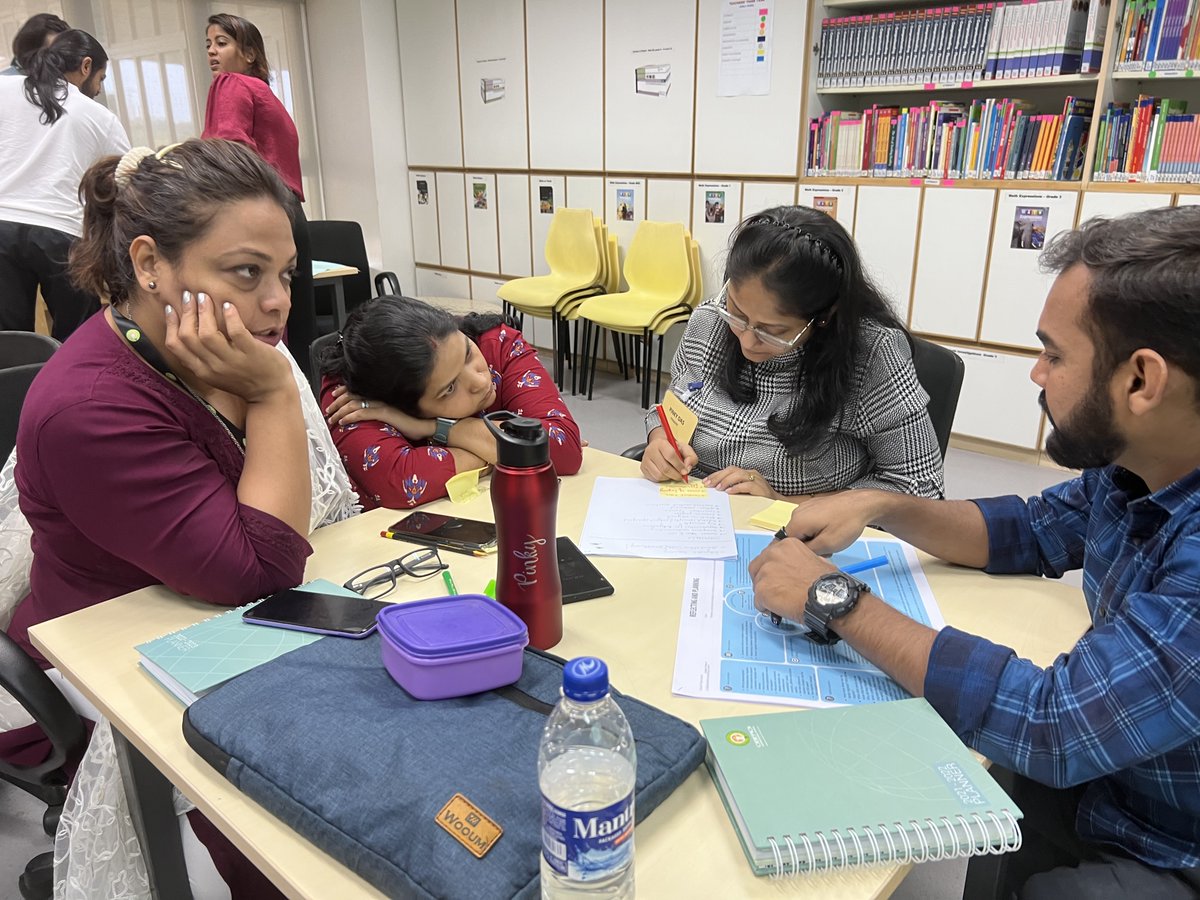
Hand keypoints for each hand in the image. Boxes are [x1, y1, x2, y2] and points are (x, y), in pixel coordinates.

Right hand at [164, 290, 289, 402]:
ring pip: (207, 334)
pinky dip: (230, 317)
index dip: (170, 324)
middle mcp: (213, 367)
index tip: (171, 308)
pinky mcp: (251, 353)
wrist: (272, 394)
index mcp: (202, 370)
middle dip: (186, 313)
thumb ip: (203, 356)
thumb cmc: (244, 378)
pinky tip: (228, 305)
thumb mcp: (217, 372)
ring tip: (205, 297)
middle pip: (188, 337)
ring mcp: (232, 361)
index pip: (176, 346)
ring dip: (204, 312)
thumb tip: (189, 329)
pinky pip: (236, 332)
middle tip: (190, 296)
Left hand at [324, 385, 429, 436]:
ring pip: (355, 404)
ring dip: (340, 412)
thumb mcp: (392, 415)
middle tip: (328, 411)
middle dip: (337, 403)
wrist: (426, 426)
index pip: (358, 389)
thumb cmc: (411, 422)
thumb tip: (368, 414)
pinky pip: (364, 413)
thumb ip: (380, 411)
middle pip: (352, 395)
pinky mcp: (385, 413)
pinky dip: (350, 417)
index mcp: (381, 395)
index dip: (343, 391)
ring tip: (332, 419)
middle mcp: (380, 397)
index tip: (333, 396)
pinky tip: (343, 422)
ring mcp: (382, 404)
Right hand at [640, 430, 697, 481]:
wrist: (660, 446)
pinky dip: (662, 479)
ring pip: (659, 475)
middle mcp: (651, 450)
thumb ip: (691, 457)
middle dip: (675, 475)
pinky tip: (666, 474)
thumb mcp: (684, 448)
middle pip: (664, 468)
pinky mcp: (643, 468)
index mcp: (661, 443)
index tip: (685, 471)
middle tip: (681, 476)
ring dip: (669, 477)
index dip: (679, 465)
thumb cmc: (672, 447)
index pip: (670, 455)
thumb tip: (687, 467)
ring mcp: (646, 460)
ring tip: (673, 474)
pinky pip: (654, 478)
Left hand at [703, 466, 779, 498]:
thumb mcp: (744, 492)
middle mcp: (751, 474)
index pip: (729, 470)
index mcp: (746, 473)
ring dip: (726, 481)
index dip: (716, 475)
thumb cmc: (759, 499)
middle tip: (708, 484)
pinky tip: (729, 492)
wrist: (777, 504)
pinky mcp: (761, 488)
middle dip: (718, 476)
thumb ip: (733, 488)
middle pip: (732, 470)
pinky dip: (737, 488)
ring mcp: (757, 480)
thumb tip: (716, 490)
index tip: (706, 481)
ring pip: (739, 475)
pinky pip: (747, 485)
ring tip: (718, 488)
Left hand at [748, 536, 837, 622]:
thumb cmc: (826, 583)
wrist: (826, 598)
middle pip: (756, 568)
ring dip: (766, 595)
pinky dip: (766, 607)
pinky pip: (757, 601)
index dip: (772, 568)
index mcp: (786, 545)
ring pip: (757, 586)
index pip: (768, 555)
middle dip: (763, 580)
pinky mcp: (762, 590)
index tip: (777, 576)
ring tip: (780, 603)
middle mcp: (773, 554)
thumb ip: (801, 560)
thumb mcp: (817, 560)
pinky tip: (778, 610)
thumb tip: (799, 566)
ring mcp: (765, 572)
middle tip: (774, 591)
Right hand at [783, 490, 885, 554]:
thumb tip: (795, 554)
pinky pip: (809, 523)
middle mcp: (797, 512)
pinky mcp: (813, 506)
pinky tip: (831, 530)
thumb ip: (807, 551)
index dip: (799, 553)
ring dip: (814, 538)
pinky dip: (817, 530)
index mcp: (797, 522)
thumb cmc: (847, 523)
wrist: (862, 504)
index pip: (786, 544)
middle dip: (808, 546)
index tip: (815, 554)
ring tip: (830, 539)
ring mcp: (805, 507)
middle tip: (826, 549)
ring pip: (803, 531)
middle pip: (794, 537)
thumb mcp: (827, 544)